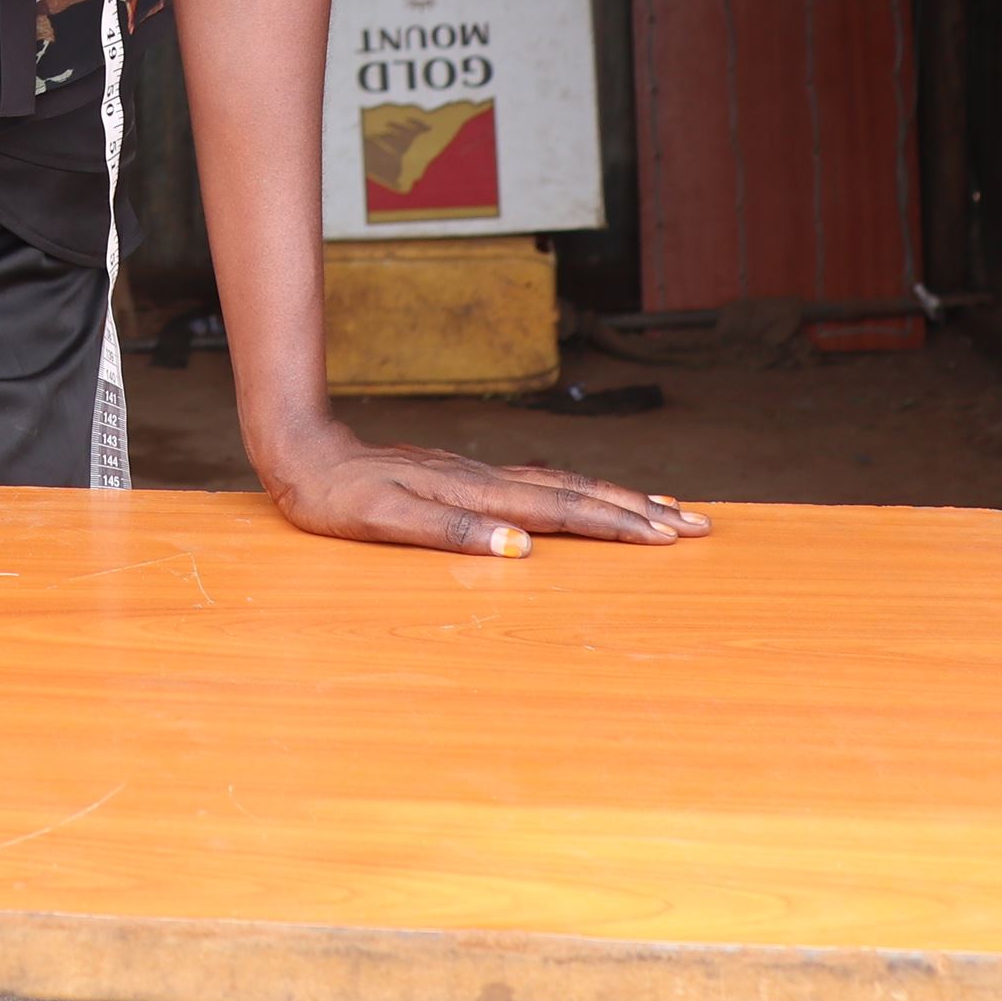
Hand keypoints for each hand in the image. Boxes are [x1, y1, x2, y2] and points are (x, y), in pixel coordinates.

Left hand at [255, 425, 709, 554]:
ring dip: (619, 498)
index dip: (616, 523)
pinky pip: (541, 483)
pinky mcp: (469, 477)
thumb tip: (520, 547)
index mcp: (474, 493)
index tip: (668, 536)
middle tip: (699, 524)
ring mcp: (479, 475)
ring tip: (670, 509)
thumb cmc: (335, 496)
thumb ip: (450, 533)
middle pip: (577, 493)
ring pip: (565, 485)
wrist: (302, 453)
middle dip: (639, 510)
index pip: (560, 510)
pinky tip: (593, 496)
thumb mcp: (382, 521)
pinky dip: (580, 491)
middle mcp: (486, 479)